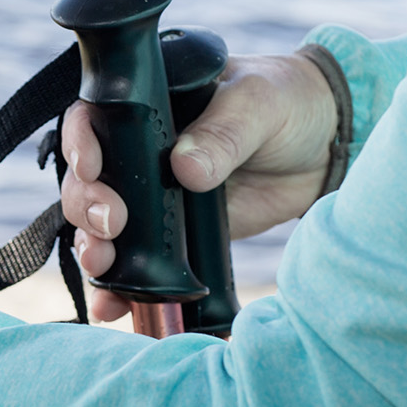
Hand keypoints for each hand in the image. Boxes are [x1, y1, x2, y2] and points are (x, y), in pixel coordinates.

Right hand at [60, 52, 337, 321]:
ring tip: (103, 265)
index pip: (92, 119)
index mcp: (148, 104)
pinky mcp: (173, 234)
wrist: (327, 148)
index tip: (92, 167)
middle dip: (87, 206)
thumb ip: (223, 133)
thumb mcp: (257, 102)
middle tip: (110, 224)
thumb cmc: (288, 101)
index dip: (80, 144)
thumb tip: (184, 169)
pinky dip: (120, 287)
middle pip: (88, 181)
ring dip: (93, 249)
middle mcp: (138, 150)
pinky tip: (113, 306)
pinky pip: (135, 262)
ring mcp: (152, 196)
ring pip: (101, 226)